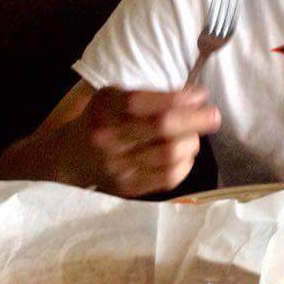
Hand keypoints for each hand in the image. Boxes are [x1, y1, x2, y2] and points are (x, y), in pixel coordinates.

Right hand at [57, 85, 221, 196]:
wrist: (70, 157)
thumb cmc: (103, 119)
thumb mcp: (116, 96)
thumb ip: (152, 95)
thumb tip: (196, 96)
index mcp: (106, 107)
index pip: (145, 101)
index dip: (180, 98)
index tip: (200, 95)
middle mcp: (108, 137)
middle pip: (162, 127)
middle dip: (196, 119)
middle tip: (213, 115)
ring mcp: (117, 166)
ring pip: (170, 154)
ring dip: (192, 142)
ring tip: (194, 136)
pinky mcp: (127, 188)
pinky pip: (168, 178)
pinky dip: (185, 164)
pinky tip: (185, 155)